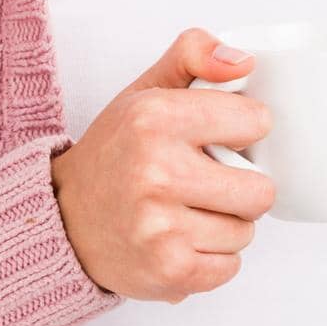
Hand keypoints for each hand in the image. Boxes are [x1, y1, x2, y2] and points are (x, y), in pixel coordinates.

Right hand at [51, 28, 275, 302]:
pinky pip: (231, 266)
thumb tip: (244, 62)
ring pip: (246, 232)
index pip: (255, 122)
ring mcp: (161, 225)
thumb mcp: (146, 91)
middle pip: (262, 191)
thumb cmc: (116, 156)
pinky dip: (213, 260)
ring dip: (226, 227)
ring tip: (189, 215)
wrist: (64, 220)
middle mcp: (157, 171)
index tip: (225, 137)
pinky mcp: (169, 269)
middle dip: (243, 190)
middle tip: (210, 185)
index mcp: (155, 118)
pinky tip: (182, 242)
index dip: (246, 132)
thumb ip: (195, 56)